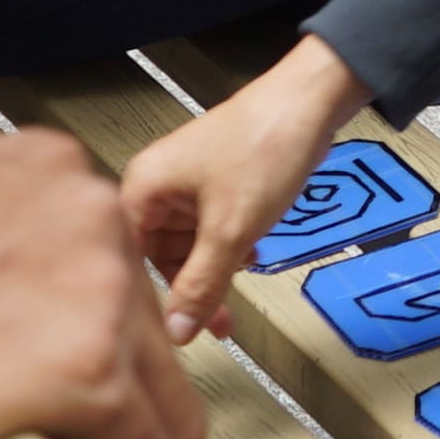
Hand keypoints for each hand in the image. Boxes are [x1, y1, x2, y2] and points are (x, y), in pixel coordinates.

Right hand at [120, 35, 370, 342]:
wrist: (310, 103)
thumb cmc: (265, 145)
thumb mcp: (230, 230)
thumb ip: (201, 286)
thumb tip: (177, 331)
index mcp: (141, 189)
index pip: (129, 261)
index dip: (151, 301)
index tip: (174, 334)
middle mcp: (155, 185)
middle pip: (158, 257)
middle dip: (191, 289)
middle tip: (219, 324)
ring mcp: (185, 184)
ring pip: (187, 247)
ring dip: (213, 270)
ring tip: (238, 288)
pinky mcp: (213, 183)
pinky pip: (208, 230)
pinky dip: (227, 249)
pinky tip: (249, 255)